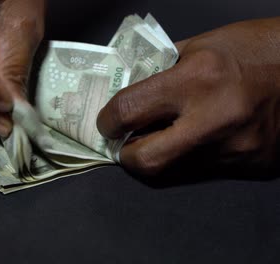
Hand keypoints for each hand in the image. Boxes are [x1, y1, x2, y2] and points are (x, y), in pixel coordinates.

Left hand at [98, 18, 279, 174]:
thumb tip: (128, 92)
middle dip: (125, 155)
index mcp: (198, 79)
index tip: (107, 121)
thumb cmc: (255, 48)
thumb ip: (160, 72)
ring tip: (158, 137)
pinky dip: (187, 157)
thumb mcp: (200, 46)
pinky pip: (202, 169)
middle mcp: (215, 120)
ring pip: (173, 171)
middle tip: (123, 142)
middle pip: (146, 160)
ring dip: (157, 156)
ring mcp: (235, 149)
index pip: (129, 110)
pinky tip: (193, 139)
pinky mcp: (250, 166)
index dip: (108, 119)